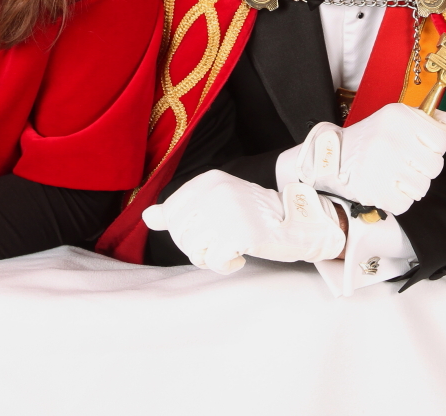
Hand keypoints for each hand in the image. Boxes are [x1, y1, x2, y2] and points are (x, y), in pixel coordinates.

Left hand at [142, 171, 343, 274]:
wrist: (297, 223)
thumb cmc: (254, 216)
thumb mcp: (215, 205)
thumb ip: (181, 210)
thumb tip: (148, 216)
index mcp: (207, 180)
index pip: (172, 215)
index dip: (188, 233)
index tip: (212, 230)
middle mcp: (215, 191)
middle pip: (181, 235)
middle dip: (199, 247)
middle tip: (224, 241)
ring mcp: (227, 211)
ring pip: (194, 250)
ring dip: (212, 257)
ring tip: (233, 246)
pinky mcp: (239, 233)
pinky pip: (214, 262)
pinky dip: (226, 265)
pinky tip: (241, 255)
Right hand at [279, 104, 445, 215]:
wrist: (332, 157)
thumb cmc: (377, 137)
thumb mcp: (407, 120)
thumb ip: (442, 126)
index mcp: (399, 116)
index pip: (441, 141)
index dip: (432, 147)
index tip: (416, 145)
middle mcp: (390, 138)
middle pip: (434, 167)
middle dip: (422, 168)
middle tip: (402, 161)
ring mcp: (381, 166)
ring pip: (422, 187)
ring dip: (411, 185)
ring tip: (392, 173)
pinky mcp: (373, 190)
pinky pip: (406, 204)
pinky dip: (398, 200)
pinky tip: (384, 185)